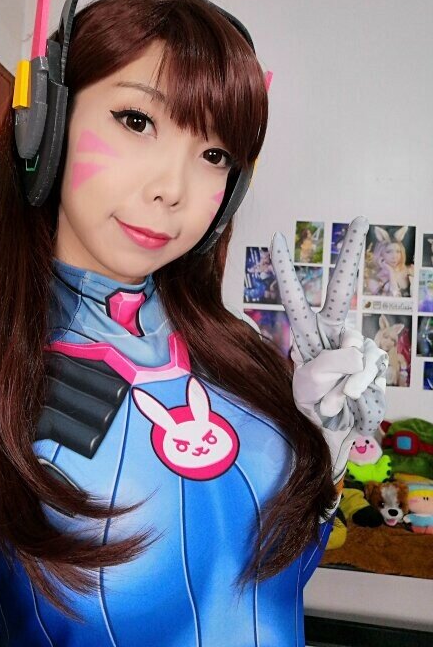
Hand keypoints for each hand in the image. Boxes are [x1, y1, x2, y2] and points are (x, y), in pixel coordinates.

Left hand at [269, 216, 388, 479]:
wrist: (336, 431)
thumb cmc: (315, 405)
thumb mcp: (309, 389)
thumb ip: (328, 368)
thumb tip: (354, 353)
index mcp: (308, 334)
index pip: (296, 297)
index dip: (285, 270)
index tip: (276, 238)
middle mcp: (333, 332)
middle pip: (340, 290)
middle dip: (349, 255)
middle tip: (360, 219)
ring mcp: (356, 346)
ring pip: (355, 348)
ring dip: (343, 384)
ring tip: (333, 402)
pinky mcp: (374, 363)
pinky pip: (367, 371)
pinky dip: (357, 392)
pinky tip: (352, 402)